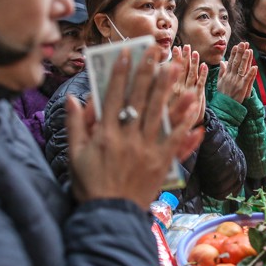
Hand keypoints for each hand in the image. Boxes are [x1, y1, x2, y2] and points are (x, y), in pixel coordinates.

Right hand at [65, 45, 203, 209]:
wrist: (110, 214)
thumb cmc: (90, 184)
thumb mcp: (74, 155)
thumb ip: (75, 125)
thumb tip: (74, 98)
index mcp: (105, 134)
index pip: (113, 96)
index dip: (121, 73)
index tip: (128, 54)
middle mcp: (127, 137)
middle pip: (139, 98)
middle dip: (148, 72)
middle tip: (156, 51)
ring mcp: (146, 149)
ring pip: (158, 113)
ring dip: (167, 88)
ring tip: (174, 67)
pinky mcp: (161, 162)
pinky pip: (175, 139)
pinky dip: (184, 122)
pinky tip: (192, 106)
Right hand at [172, 45, 207, 124]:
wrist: (182, 131)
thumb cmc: (172, 117)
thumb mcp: (165, 102)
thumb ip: (164, 87)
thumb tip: (161, 71)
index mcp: (169, 89)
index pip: (172, 71)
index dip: (175, 59)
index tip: (176, 48)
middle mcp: (178, 90)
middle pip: (181, 70)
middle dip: (184, 58)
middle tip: (185, 46)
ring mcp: (188, 93)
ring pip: (191, 75)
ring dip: (194, 63)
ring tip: (195, 51)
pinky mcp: (198, 98)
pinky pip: (201, 84)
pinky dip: (203, 74)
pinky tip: (205, 65)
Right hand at [217, 42, 257, 102]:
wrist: (224, 107)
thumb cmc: (223, 95)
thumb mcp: (219, 82)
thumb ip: (222, 71)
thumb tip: (222, 62)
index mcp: (226, 75)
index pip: (231, 62)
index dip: (234, 53)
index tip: (237, 45)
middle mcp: (231, 77)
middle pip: (236, 62)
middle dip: (240, 52)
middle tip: (244, 43)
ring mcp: (237, 82)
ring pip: (242, 68)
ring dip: (246, 59)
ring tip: (249, 50)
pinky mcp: (242, 88)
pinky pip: (247, 79)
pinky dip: (251, 73)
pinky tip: (255, 66)